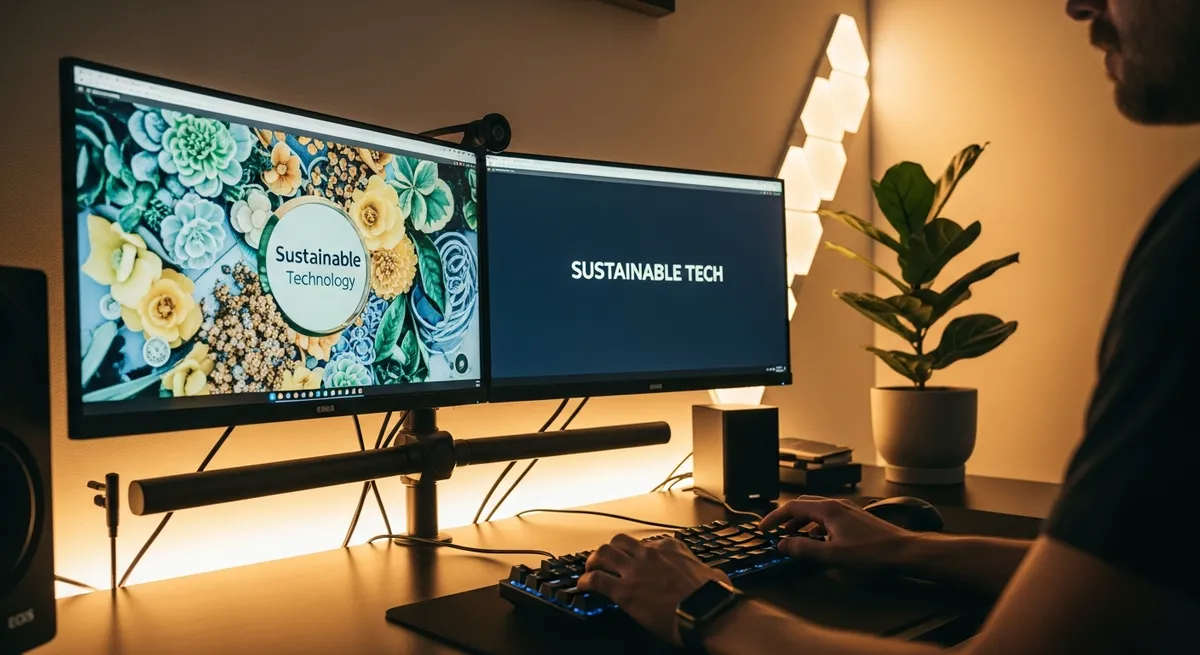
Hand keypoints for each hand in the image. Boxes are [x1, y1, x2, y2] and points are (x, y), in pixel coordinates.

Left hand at [578, 534, 730, 645]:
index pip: (648, 543)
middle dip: (610, 549)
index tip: (636, 559)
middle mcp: (650, 554)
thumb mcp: (712, 573)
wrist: (706, 611)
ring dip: (593, 560)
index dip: (639, 552)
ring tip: (589, 568)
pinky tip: (582, 586)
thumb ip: (703, 570)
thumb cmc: (712, 597)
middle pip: (620, 541)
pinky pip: (596, 580)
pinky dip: (585, 581)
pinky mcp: (624, 591)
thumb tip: (713, 576)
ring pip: (603, 554)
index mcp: (671, 548)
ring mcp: (635, 570)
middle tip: (605, 559)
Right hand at [760, 496, 913, 569]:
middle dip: (787, 517)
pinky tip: (819, 539)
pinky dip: (816, 525)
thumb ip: (805, 549)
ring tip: (794, 536)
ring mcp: (848, 510)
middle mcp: (837, 505)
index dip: (775, 517)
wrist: (904, 552)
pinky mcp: (856, 518)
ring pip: (817, 510)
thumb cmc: (872, 553)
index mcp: (828, 509)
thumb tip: (782, 545)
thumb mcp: (833, 555)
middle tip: (776, 530)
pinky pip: (828, 516)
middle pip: (804, 505)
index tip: (764, 527)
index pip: (793, 507)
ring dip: (802, 521)